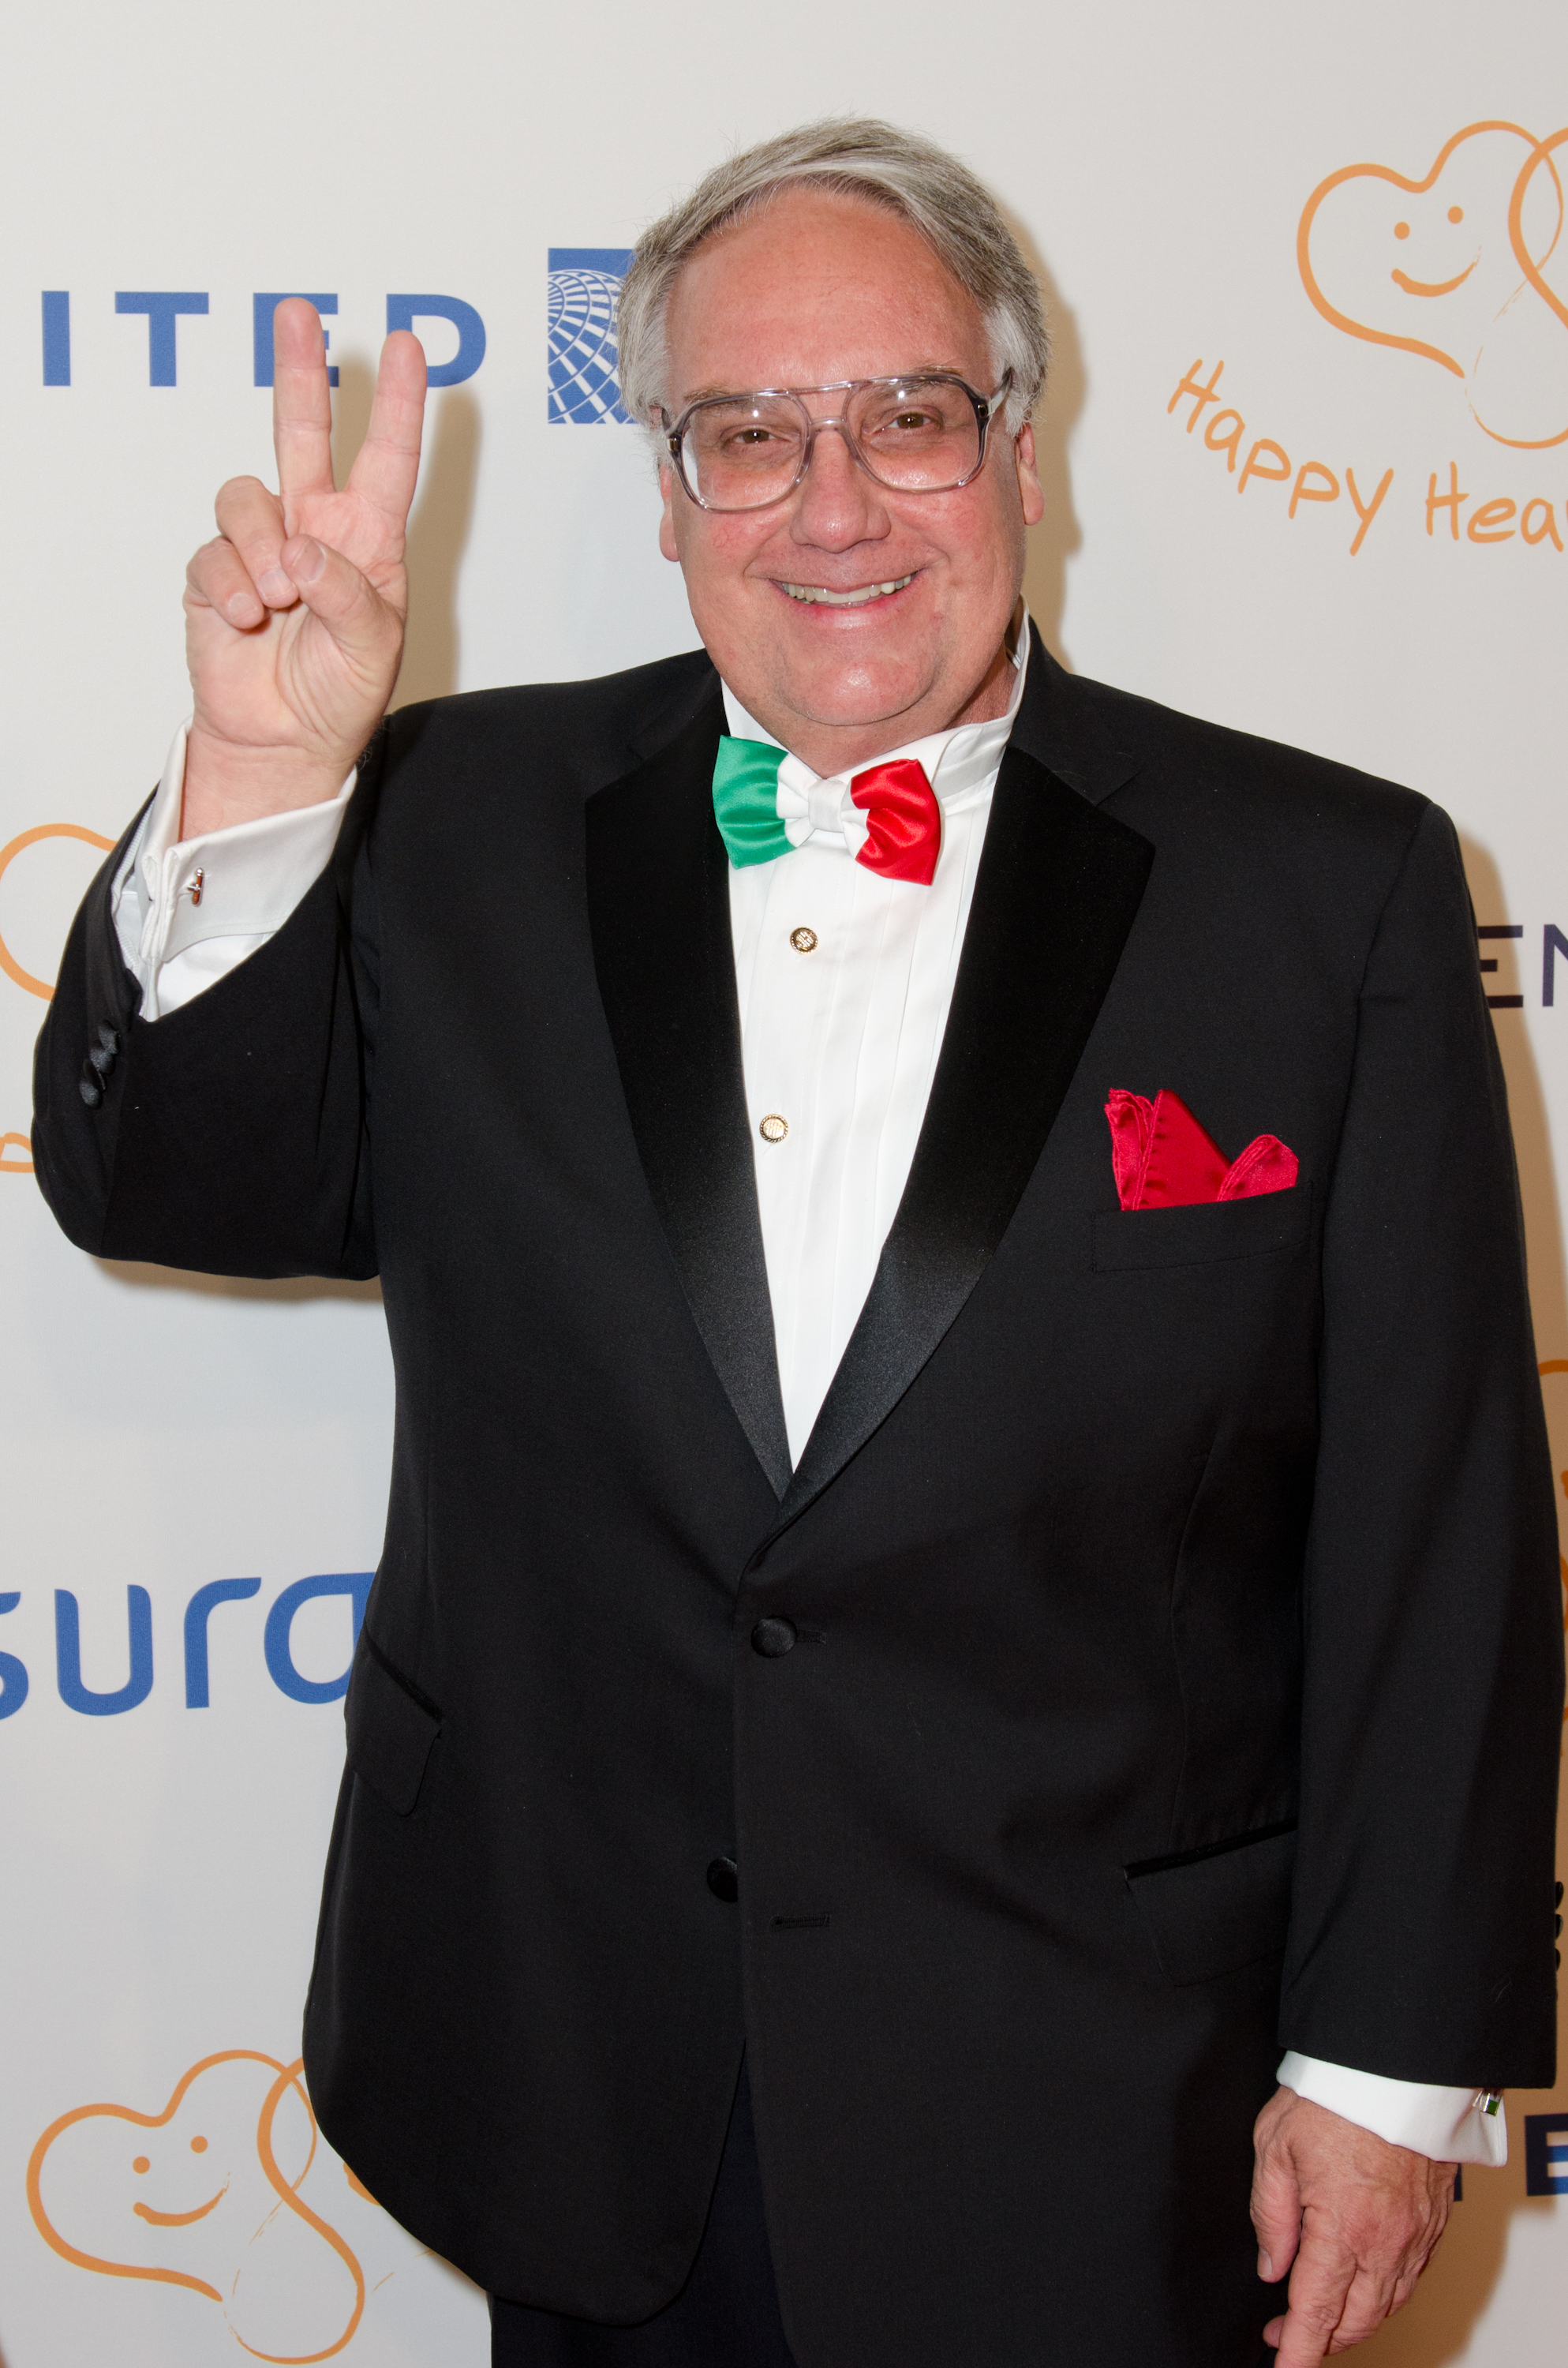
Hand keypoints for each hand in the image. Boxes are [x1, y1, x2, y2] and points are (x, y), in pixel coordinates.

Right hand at [181, 299, 427, 833]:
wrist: (284, 742)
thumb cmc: (341, 694)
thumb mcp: (372, 647)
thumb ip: (348, 594)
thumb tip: (301, 550)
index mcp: (367, 540)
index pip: (386, 458)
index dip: (398, 403)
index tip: (408, 347)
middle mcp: (313, 528)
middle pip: (303, 432)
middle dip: (300, 372)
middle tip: (298, 314)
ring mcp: (261, 545)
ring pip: (246, 496)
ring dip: (259, 550)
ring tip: (277, 602)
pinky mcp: (214, 570)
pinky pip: (213, 552)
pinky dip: (230, 589)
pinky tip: (246, 621)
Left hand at [1252, 2086, 1454, 2361]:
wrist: (1396, 2063)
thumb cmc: (1334, 2095)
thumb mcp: (1275, 2146)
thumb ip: (1269, 2214)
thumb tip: (1270, 2265)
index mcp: (1342, 2227)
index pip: (1315, 2312)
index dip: (1297, 2351)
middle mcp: (1386, 2241)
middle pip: (1355, 2320)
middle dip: (1321, 2340)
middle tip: (1285, 2336)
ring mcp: (1416, 2234)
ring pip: (1385, 2304)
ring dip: (1353, 2320)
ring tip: (1319, 2313)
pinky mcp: (1434, 2221)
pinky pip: (1410, 2277)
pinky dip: (1384, 2293)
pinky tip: (1362, 2282)